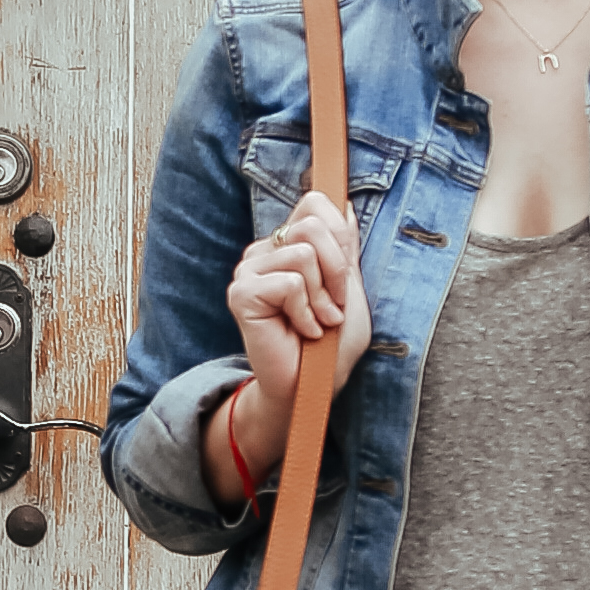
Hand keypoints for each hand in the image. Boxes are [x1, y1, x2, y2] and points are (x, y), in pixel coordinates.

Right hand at [215, 193, 368, 496]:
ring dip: (322, 297)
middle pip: (312, 224)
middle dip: (337, 270)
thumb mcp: (348, 288)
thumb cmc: (331, 344)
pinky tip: (302, 331)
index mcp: (288, 245)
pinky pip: (289, 283)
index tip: (342, 280)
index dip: (339, 238)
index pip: (314, 204)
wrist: (314, 386)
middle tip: (332, 306)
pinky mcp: (241, 293)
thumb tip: (344, 205)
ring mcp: (249, 271)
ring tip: (317, 322)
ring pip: (304, 254)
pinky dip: (306, 311)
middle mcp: (264, 252)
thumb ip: (343, 247)